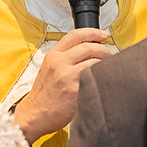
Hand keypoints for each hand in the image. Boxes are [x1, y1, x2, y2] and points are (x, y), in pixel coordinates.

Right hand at [15, 29, 113, 144]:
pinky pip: (95, 80)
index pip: (75, 35)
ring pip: (95, 63)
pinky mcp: (75, 91)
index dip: (93, 32)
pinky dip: (102, 79)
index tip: (104, 34)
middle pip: (89, 47)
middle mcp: (60, 63)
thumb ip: (64, 57)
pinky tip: (104, 82)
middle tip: (111, 55)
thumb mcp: (49, 68)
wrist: (35, 114)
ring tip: (110, 69)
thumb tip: (89, 50)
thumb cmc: (44, 94)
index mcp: (53, 55)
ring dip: (106, 64)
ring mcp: (68, 77)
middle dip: (104, 50)